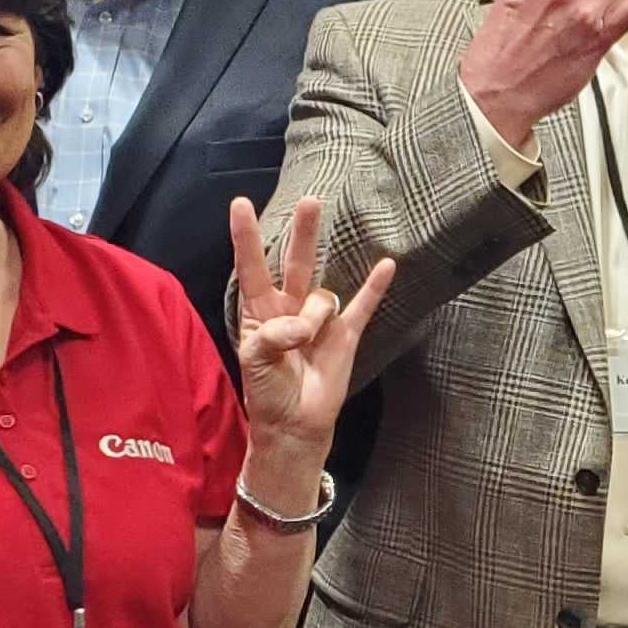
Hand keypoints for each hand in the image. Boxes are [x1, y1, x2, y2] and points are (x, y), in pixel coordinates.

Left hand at [227, 191, 393, 461]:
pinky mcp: (346, 335)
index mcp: (260, 310)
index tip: (240, 203)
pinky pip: (362, 306)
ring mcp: (320, 319)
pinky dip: (374, 287)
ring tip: (308, 343)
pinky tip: (387, 265)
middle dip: (304, 232)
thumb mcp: (255, 359)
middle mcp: (290, 307)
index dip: (247, 237)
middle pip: (296, 262)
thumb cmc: (266, 392)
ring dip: (316, 315)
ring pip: (322, 295)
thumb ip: (273, 335)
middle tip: (312, 201)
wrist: (294, 426)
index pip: (252, 266)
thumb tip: (304, 325)